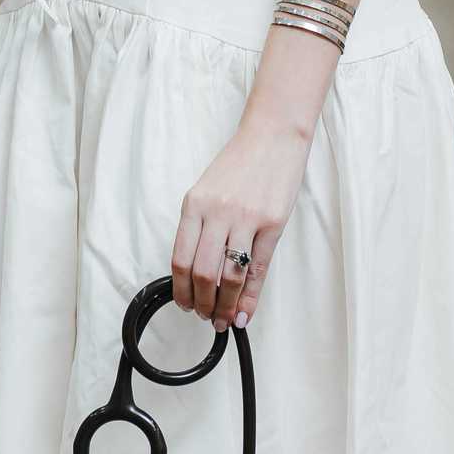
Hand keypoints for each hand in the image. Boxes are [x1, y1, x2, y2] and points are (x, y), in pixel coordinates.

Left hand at [171, 116, 312, 333]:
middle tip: (206, 317)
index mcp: (194, 204)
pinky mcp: (273, 223)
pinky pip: (258, 269)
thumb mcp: (208, 190)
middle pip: (202, 272)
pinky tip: (245, 311)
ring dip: (225, 305)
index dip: (181, 290)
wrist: (272, 136)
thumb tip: (198, 272)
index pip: (180, 258)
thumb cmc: (240, 163)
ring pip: (230, 275)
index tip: (185, 305)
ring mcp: (246, 218)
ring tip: (224, 318)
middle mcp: (217, 212)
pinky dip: (250, 297)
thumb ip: (201, 227)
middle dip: (202, 303)